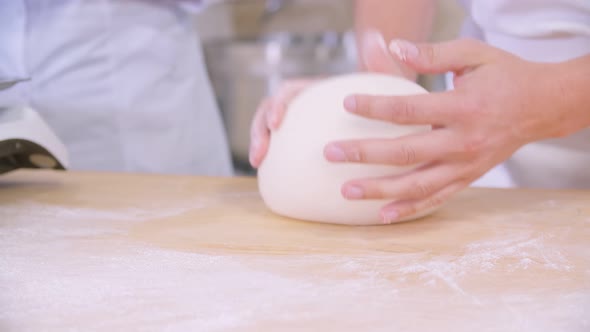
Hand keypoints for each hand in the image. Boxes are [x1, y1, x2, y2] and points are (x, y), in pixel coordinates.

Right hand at [249, 31, 407, 167]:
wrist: (383, 112)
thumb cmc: (383, 96)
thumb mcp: (382, 79)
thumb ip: (377, 62)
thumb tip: (375, 38)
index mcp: (316, 89)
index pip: (288, 91)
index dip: (278, 105)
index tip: (276, 124)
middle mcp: (303, 104)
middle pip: (269, 111)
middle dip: (258, 131)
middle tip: (258, 155)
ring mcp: (300, 123)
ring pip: (270, 131)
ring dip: (260, 145)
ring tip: (258, 165)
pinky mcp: (300, 141)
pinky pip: (283, 150)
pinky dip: (275, 162)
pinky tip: (275, 180)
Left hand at [325, 38, 580, 222]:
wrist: (542, 106)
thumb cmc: (504, 76)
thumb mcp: (473, 55)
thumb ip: (432, 54)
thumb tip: (393, 46)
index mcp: (463, 107)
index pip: (409, 109)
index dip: (375, 107)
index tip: (347, 102)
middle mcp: (464, 141)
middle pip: (406, 152)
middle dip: (364, 154)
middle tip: (331, 153)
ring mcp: (466, 165)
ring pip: (418, 184)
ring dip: (380, 190)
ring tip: (347, 191)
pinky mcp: (468, 179)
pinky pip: (436, 199)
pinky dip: (410, 210)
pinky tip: (383, 216)